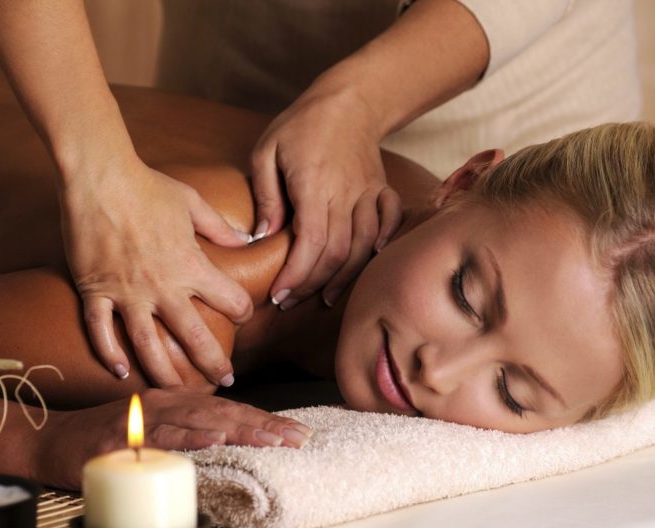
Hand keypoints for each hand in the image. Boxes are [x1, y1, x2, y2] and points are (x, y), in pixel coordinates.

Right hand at [35, 388, 312, 488]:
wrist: (50, 441)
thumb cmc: (103, 440)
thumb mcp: (151, 433)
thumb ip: (185, 435)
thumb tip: (224, 446)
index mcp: (175, 402)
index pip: (229, 411)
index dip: (264, 420)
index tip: (297, 433)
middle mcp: (164, 403)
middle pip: (224, 412)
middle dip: (264, 425)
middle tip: (300, 438)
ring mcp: (144, 417)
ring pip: (200, 420)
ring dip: (240, 429)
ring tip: (273, 439)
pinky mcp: (124, 435)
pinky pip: (162, 435)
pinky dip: (190, 436)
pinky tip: (216, 440)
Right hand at [62, 155, 254, 387]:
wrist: (99, 176)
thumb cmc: (147, 185)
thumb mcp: (192, 203)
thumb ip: (220, 227)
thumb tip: (245, 239)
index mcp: (190, 264)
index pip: (229, 299)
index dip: (241, 309)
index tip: (243, 315)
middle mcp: (161, 286)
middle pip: (194, 337)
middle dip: (212, 363)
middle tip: (223, 380)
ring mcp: (126, 292)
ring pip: (148, 345)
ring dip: (165, 373)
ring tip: (177, 392)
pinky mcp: (95, 290)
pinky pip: (101, 331)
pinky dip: (109, 354)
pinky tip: (120, 373)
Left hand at [250, 77, 402, 309]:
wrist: (350, 99)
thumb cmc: (302, 125)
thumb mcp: (267, 150)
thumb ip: (265, 194)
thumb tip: (263, 235)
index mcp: (314, 184)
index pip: (311, 242)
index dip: (296, 274)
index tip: (280, 294)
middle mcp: (345, 193)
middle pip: (336, 252)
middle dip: (312, 283)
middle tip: (291, 300)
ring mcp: (368, 192)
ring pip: (364, 245)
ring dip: (344, 276)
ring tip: (323, 296)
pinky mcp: (382, 190)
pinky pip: (390, 222)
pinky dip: (383, 245)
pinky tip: (368, 263)